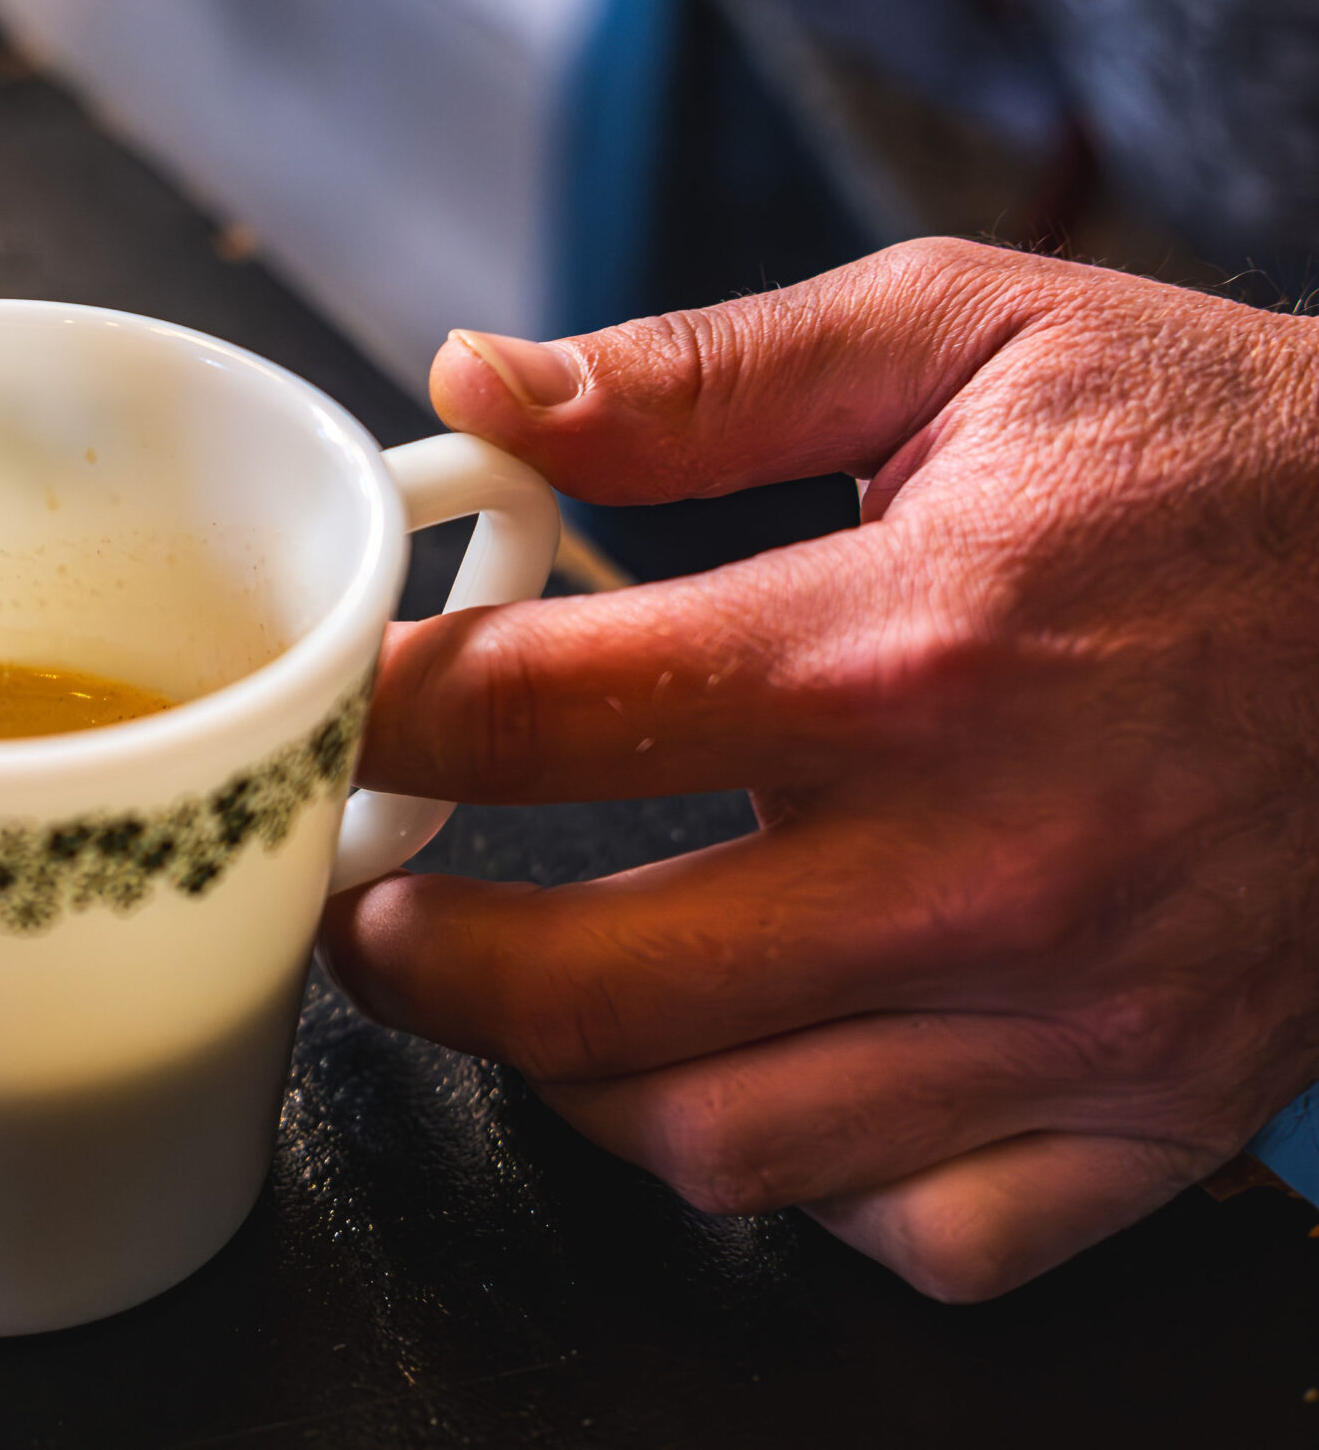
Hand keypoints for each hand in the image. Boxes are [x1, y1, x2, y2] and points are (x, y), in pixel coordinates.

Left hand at [322, 238, 1318, 1299]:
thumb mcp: (969, 334)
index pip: (537, 715)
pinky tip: (756, 1073)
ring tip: (521, 995)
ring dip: (568, 1079)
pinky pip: (916, 1231)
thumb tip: (480, 389)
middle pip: (583, 989)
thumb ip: (704, 371)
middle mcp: (981, 861)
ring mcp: (1071, 1018)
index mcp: (907, 645)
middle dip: (416, 958)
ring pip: (721, 1143)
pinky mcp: (1152, 1112)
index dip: (381, 722)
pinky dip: (799, 1182)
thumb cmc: (1228, 460)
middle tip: (372, 908)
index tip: (336, 725)